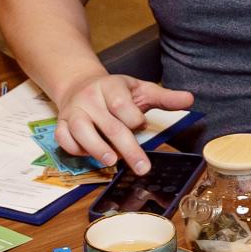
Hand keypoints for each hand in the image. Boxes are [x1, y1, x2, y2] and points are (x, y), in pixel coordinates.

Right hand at [54, 73, 194, 174]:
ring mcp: (73, 111)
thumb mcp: (141, 90)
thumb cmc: (116, 92)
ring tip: (111, 162)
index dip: (133, 118)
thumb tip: (191, 99)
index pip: (122, 104)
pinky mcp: (60, 123)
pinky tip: (89, 156)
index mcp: (111, 86)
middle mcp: (90, 98)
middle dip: (127, 148)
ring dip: (95, 148)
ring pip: (80, 130)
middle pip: (108, 125)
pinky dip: (74, 149)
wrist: (80, 84)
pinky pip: (63, 138)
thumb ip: (164, 97)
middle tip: (142, 167)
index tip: (142, 125)